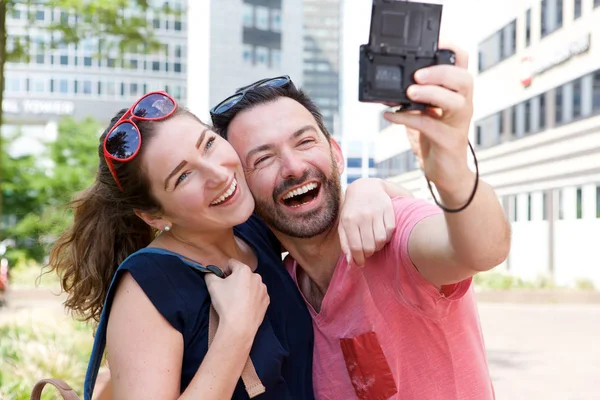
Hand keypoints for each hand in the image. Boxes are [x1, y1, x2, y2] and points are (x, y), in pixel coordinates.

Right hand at [204, 259, 268, 338]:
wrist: (239, 325)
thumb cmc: (226, 304)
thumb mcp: (212, 285)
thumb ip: (210, 274)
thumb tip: (210, 272)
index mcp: (244, 270)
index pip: (232, 263)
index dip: (224, 271)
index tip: (221, 281)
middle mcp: (256, 277)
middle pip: (242, 274)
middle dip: (235, 280)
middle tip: (228, 292)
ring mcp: (263, 289)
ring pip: (251, 285)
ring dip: (244, 289)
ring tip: (236, 301)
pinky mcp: (266, 300)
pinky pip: (257, 295)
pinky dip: (251, 298)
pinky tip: (244, 307)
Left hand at [339, 178, 396, 266]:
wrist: (365, 187)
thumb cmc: (352, 210)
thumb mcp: (344, 224)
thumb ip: (345, 243)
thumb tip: (352, 263)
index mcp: (349, 220)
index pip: (356, 247)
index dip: (359, 259)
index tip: (360, 263)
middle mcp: (363, 216)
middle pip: (369, 246)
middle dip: (369, 253)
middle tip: (367, 252)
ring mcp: (376, 212)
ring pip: (381, 240)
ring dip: (378, 246)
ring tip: (374, 243)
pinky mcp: (388, 209)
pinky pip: (390, 230)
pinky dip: (387, 237)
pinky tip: (382, 235)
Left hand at [383, 41, 475, 205]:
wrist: (446, 173)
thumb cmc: (435, 140)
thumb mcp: (426, 113)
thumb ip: (414, 98)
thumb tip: (388, 85)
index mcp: (458, 93)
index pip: (463, 63)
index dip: (452, 49)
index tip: (434, 42)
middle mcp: (463, 105)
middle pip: (464, 79)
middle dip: (441, 72)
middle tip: (417, 75)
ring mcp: (459, 123)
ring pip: (455, 102)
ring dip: (431, 94)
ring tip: (409, 93)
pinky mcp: (450, 141)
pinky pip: (429, 126)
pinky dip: (407, 119)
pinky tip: (389, 116)